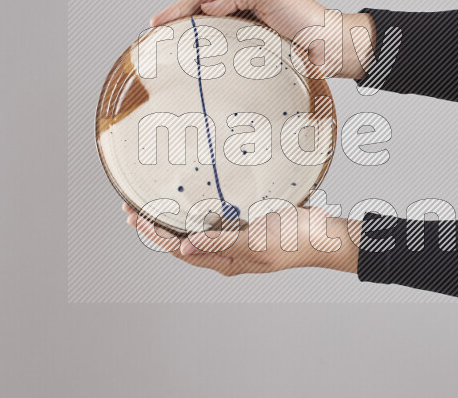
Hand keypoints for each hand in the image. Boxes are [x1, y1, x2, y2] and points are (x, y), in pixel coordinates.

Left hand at [123, 202, 358, 276]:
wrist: (326, 235)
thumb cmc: (295, 241)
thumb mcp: (256, 243)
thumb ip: (220, 242)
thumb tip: (184, 245)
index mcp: (226, 261)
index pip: (179, 249)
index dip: (155, 234)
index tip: (134, 216)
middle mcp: (227, 251)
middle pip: (182, 240)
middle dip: (155, 224)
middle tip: (131, 206)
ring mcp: (238, 238)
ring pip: (196, 229)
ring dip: (173, 215)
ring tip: (151, 201)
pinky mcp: (249, 224)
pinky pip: (215, 217)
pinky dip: (197, 209)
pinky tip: (193, 197)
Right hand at [150, 0, 374, 79]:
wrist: (332, 49)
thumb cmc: (307, 19)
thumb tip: (207, 5)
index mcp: (244, 0)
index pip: (203, 0)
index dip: (178, 9)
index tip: (156, 22)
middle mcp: (242, 21)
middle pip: (201, 22)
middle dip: (176, 29)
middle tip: (154, 41)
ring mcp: (246, 44)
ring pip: (212, 45)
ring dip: (190, 51)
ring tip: (169, 60)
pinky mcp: (254, 66)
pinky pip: (227, 67)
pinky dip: (210, 72)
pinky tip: (198, 79)